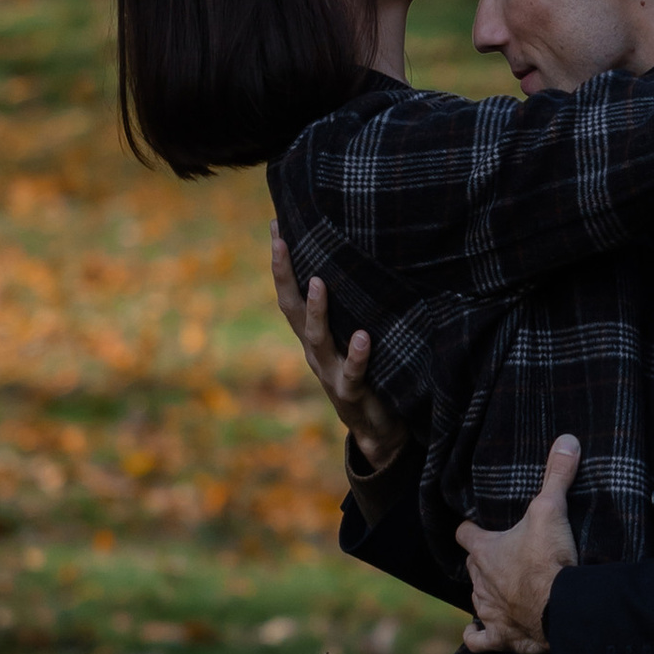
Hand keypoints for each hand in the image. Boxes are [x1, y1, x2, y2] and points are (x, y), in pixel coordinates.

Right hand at [270, 228, 407, 474]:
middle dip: (284, 275)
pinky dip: (358, 355)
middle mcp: (315, 351)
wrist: (376, 429)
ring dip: (317, 311)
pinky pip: (354, 373)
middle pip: (292, 310)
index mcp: (313, 335)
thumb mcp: (352, 337)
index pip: (291, 293)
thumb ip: (350, 307)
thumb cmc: (367, 374)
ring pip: (317, 339)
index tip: (276, 224)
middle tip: (281, 241)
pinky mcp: (352, 393)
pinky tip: (363, 336)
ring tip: (320, 282)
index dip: (281, 262)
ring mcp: (331, 372)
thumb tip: (354, 264)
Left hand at [456, 436, 580, 653]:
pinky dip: (478, 636)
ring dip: (485, 595)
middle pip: (472, 567)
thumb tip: (566, 439)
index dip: (470, 529)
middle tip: (501, 557)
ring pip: (476, 600)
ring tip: (500, 590)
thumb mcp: (552, 510)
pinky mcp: (500, 637)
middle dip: (483, 562)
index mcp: (485, 550)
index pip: (465, 533)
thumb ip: (557, 475)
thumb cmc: (549, 559)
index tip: (477, 527)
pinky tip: (479, 633)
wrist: (560, 609)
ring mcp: (488, 611)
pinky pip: (479, 640)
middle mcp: (479, 581)